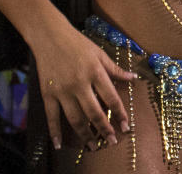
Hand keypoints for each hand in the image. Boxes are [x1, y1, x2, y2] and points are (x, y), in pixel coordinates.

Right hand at [32, 25, 135, 150]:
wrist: (50, 36)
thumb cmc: (78, 43)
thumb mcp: (100, 53)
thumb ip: (115, 69)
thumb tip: (133, 78)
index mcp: (95, 72)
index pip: (111, 98)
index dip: (120, 114)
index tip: (126, 127)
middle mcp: (79, 83)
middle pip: (94, 112)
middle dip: (104, 129)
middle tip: (112, 142)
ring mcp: (62, 90)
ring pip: (75, 118)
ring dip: (85, 135)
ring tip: (93, 146)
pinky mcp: (47, 93)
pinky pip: (51, 116)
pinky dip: (54, 132)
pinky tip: (59, 144)